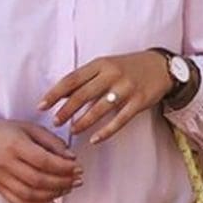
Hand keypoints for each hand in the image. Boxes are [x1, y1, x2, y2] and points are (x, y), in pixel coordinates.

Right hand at [0, 119, 81, 202]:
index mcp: (15, 145)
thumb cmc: (8, 132)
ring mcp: (1, 178)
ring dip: (53, 194)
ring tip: (67, 188)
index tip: (78, 168)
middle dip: (62, 182)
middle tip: (77, 180)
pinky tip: (51, 200)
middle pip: (38, 180)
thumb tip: (71, 158)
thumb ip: (53, 143)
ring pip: (29, 195)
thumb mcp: (31, 129)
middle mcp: (6, 163)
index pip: (43, 161)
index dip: (64, 167)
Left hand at [37, 52, 172, 144]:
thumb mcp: (105, 66)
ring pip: (99, 108)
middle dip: (66, 110)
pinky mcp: (139, 101)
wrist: (161, 66)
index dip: (54, 93)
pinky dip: (106, 131)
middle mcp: (112, 74)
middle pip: (83, 94)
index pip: (72, 79)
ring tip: (72, 130)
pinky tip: (94, 139)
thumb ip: (85, 79)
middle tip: (55, 122)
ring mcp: (126, 88)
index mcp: (100, 64)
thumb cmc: (127, 67)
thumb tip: (59, 95)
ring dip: (83, 121)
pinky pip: (120, 120)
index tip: (41, 106)